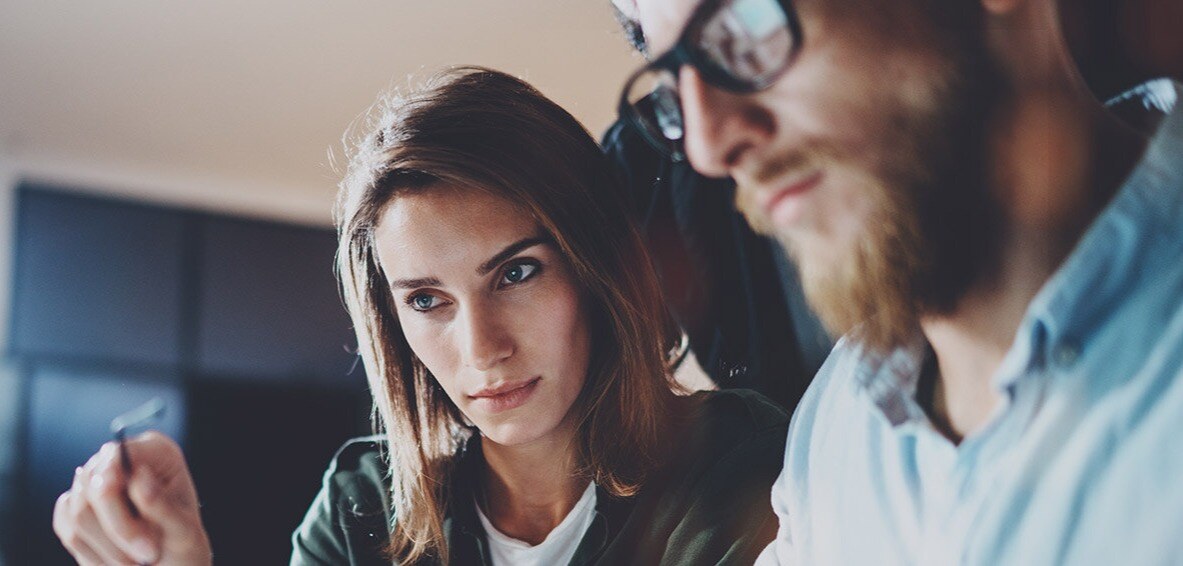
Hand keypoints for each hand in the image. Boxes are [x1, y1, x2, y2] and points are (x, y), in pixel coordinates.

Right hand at [52, 431, 211, 564]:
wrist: (169, 565)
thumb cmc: (182, 544)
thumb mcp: (181, 529)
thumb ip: (161, 504)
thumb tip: (137, 476)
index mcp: (156, 452)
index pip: (119, 453)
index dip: (112, 477)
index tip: (117, 500)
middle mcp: (121, 460)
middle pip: (94, 485)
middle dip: (118, 527)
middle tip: (147, 554)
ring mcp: (95, 482)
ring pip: (78, 511)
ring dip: (106, 545)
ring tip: (136, 561)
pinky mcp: (76, 506)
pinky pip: (67, 527)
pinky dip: (91, 550)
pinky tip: (117, 558)